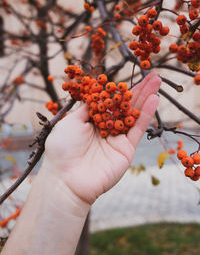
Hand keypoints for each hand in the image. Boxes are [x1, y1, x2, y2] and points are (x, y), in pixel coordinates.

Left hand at [44, 73, 160, 204]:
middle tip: (151, 75)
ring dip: (146, 98)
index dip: (118, 90)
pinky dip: (146, 114)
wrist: (66, 179)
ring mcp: (117, 139)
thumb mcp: (70, 121)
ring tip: (157, 81)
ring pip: (134, 115)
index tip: (126, 78)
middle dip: (138, 90)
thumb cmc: (62, 149)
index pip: (109, 102)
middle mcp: (106, 129)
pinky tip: (154, 99)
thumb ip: (86, 107)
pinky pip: (138, 129)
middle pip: (124, 106)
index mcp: (91, 121)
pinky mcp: (126, 149)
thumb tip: (96, 93)